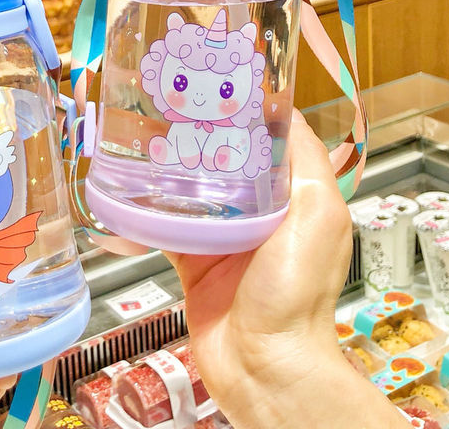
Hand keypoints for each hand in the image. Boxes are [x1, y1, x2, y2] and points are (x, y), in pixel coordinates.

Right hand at [168, 111, 406, 428]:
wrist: (262, 364)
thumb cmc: (295, 291)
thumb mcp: (318, 213)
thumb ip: (307, 162)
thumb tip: (287, 111)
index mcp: (292, 197)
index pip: (269, 142)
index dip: (247, 112)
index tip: (217, 84)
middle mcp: (257, 211)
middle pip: (225, 161)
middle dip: (200, 136)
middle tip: (168, 105)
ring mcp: (222, 235)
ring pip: (192, 189)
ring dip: (171, 168)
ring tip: (142, 135)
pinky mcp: (191, 257)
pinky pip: (167, 224)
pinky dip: (150, 209)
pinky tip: (129, 186)